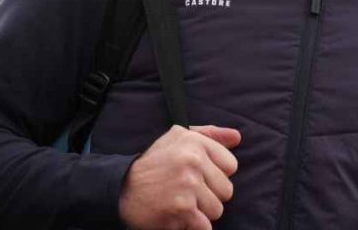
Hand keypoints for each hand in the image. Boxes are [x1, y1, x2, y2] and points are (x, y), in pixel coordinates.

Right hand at [119, 125, 240, 229]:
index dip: (216, 174)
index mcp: (194, 142)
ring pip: (217, 209)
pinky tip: (178, 216)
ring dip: (201, 212)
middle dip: (209, 195)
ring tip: (181, 203)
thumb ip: (209, 135)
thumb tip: (236, 137)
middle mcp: (192, 161)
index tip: (199, 176)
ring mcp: (188, 185)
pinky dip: (193, 226)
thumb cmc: (153, 163)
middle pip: (226, 190)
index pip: (230, 165)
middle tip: (187, 192)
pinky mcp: (182, 208)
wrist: (121, 188)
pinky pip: (205, 226)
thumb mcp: (177, 139)